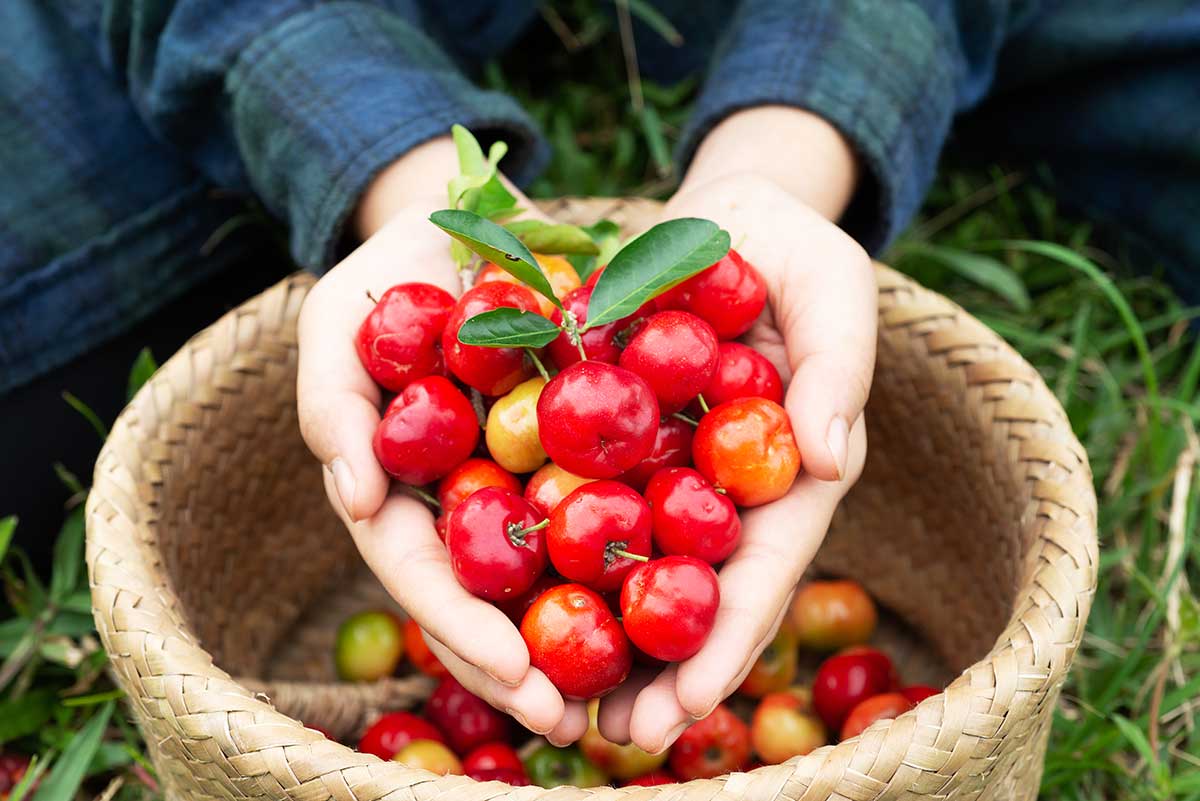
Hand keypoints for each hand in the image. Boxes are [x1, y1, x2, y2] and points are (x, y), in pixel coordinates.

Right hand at [296, 137, 586, 743]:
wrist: (476, 219)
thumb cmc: (390, 274)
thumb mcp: (336, 325)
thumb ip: (330, 403)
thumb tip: (356, 500)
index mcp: (400, 492)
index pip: (422, 574)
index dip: (462, 628)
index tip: (514, 672)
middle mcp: (461, 503)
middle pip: (488, 601)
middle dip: (523, 667)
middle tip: (574, 723)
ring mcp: (521, 482)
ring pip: (550, 576)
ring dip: (582, 642)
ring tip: (629, 702)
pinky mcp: (583, 452)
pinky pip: (612, 508)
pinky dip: (636, 561)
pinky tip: (683, 603)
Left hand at [595, 109, 877, 752]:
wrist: (720, 215)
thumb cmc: (786, 244)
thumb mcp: (830, 283)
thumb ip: (839, 364)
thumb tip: (831, 457)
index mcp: (787, 466)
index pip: (764, 566)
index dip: (729, 637)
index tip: (689, 705)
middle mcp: (727, 485)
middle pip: (696, 589)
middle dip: (661, 668)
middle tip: (617, 734)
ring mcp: (667, 468)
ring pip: (635, 565)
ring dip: (602, 636)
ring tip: (560, 706)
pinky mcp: (611, 440)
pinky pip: (580, 500)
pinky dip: (554, 555)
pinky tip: (515, 605)